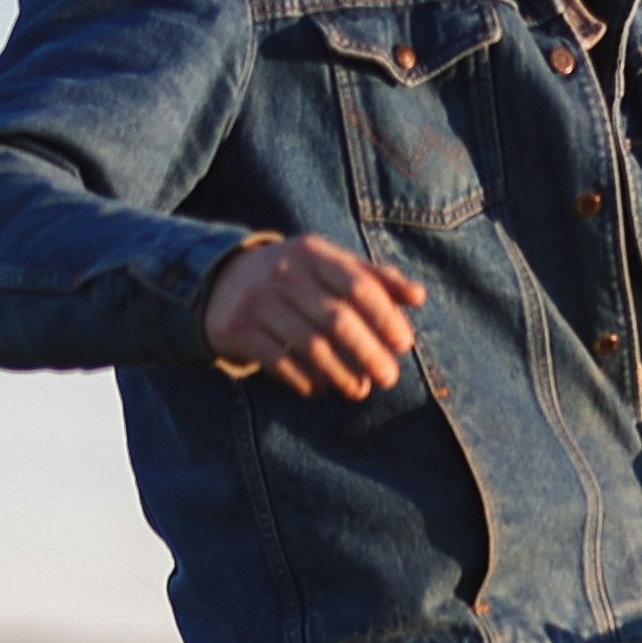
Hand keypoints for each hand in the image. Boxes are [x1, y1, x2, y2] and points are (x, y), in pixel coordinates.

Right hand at [205, 235, 427, 399]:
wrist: (222, 281)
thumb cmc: (296, 277)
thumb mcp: (330, 266)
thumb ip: (376, 279)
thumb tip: (419, 296)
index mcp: (312, 253)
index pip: (357, 285)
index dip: (385, 317)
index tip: (404, 344)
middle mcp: (283, 273)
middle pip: (337, 320)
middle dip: (368, 353)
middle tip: (390, 378)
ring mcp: (257, 301)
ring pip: (311, 347)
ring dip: (342, 375)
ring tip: (360, 390)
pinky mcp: (237, 330)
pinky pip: (280, 364)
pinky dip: (307, 381)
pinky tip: (322, 388)